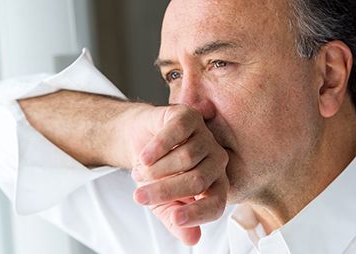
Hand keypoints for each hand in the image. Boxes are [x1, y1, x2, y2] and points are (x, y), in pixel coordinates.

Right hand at [123, 104, 228, 244]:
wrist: (139, 142)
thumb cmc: (155, 174)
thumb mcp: (162, 204)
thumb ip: (176, 221)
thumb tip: (192, 239)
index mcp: (216, 184)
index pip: (216, 204)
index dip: (197, 213)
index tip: (175, 219)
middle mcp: (216, 160)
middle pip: (197, 180)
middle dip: (164, 191)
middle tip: (140, 196)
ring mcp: (204, 136)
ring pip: (186, 157)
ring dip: (156, 170)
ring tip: (139, 173)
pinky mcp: (188, 116)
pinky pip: (176, 133)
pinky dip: (157, 148)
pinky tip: (143, 157)